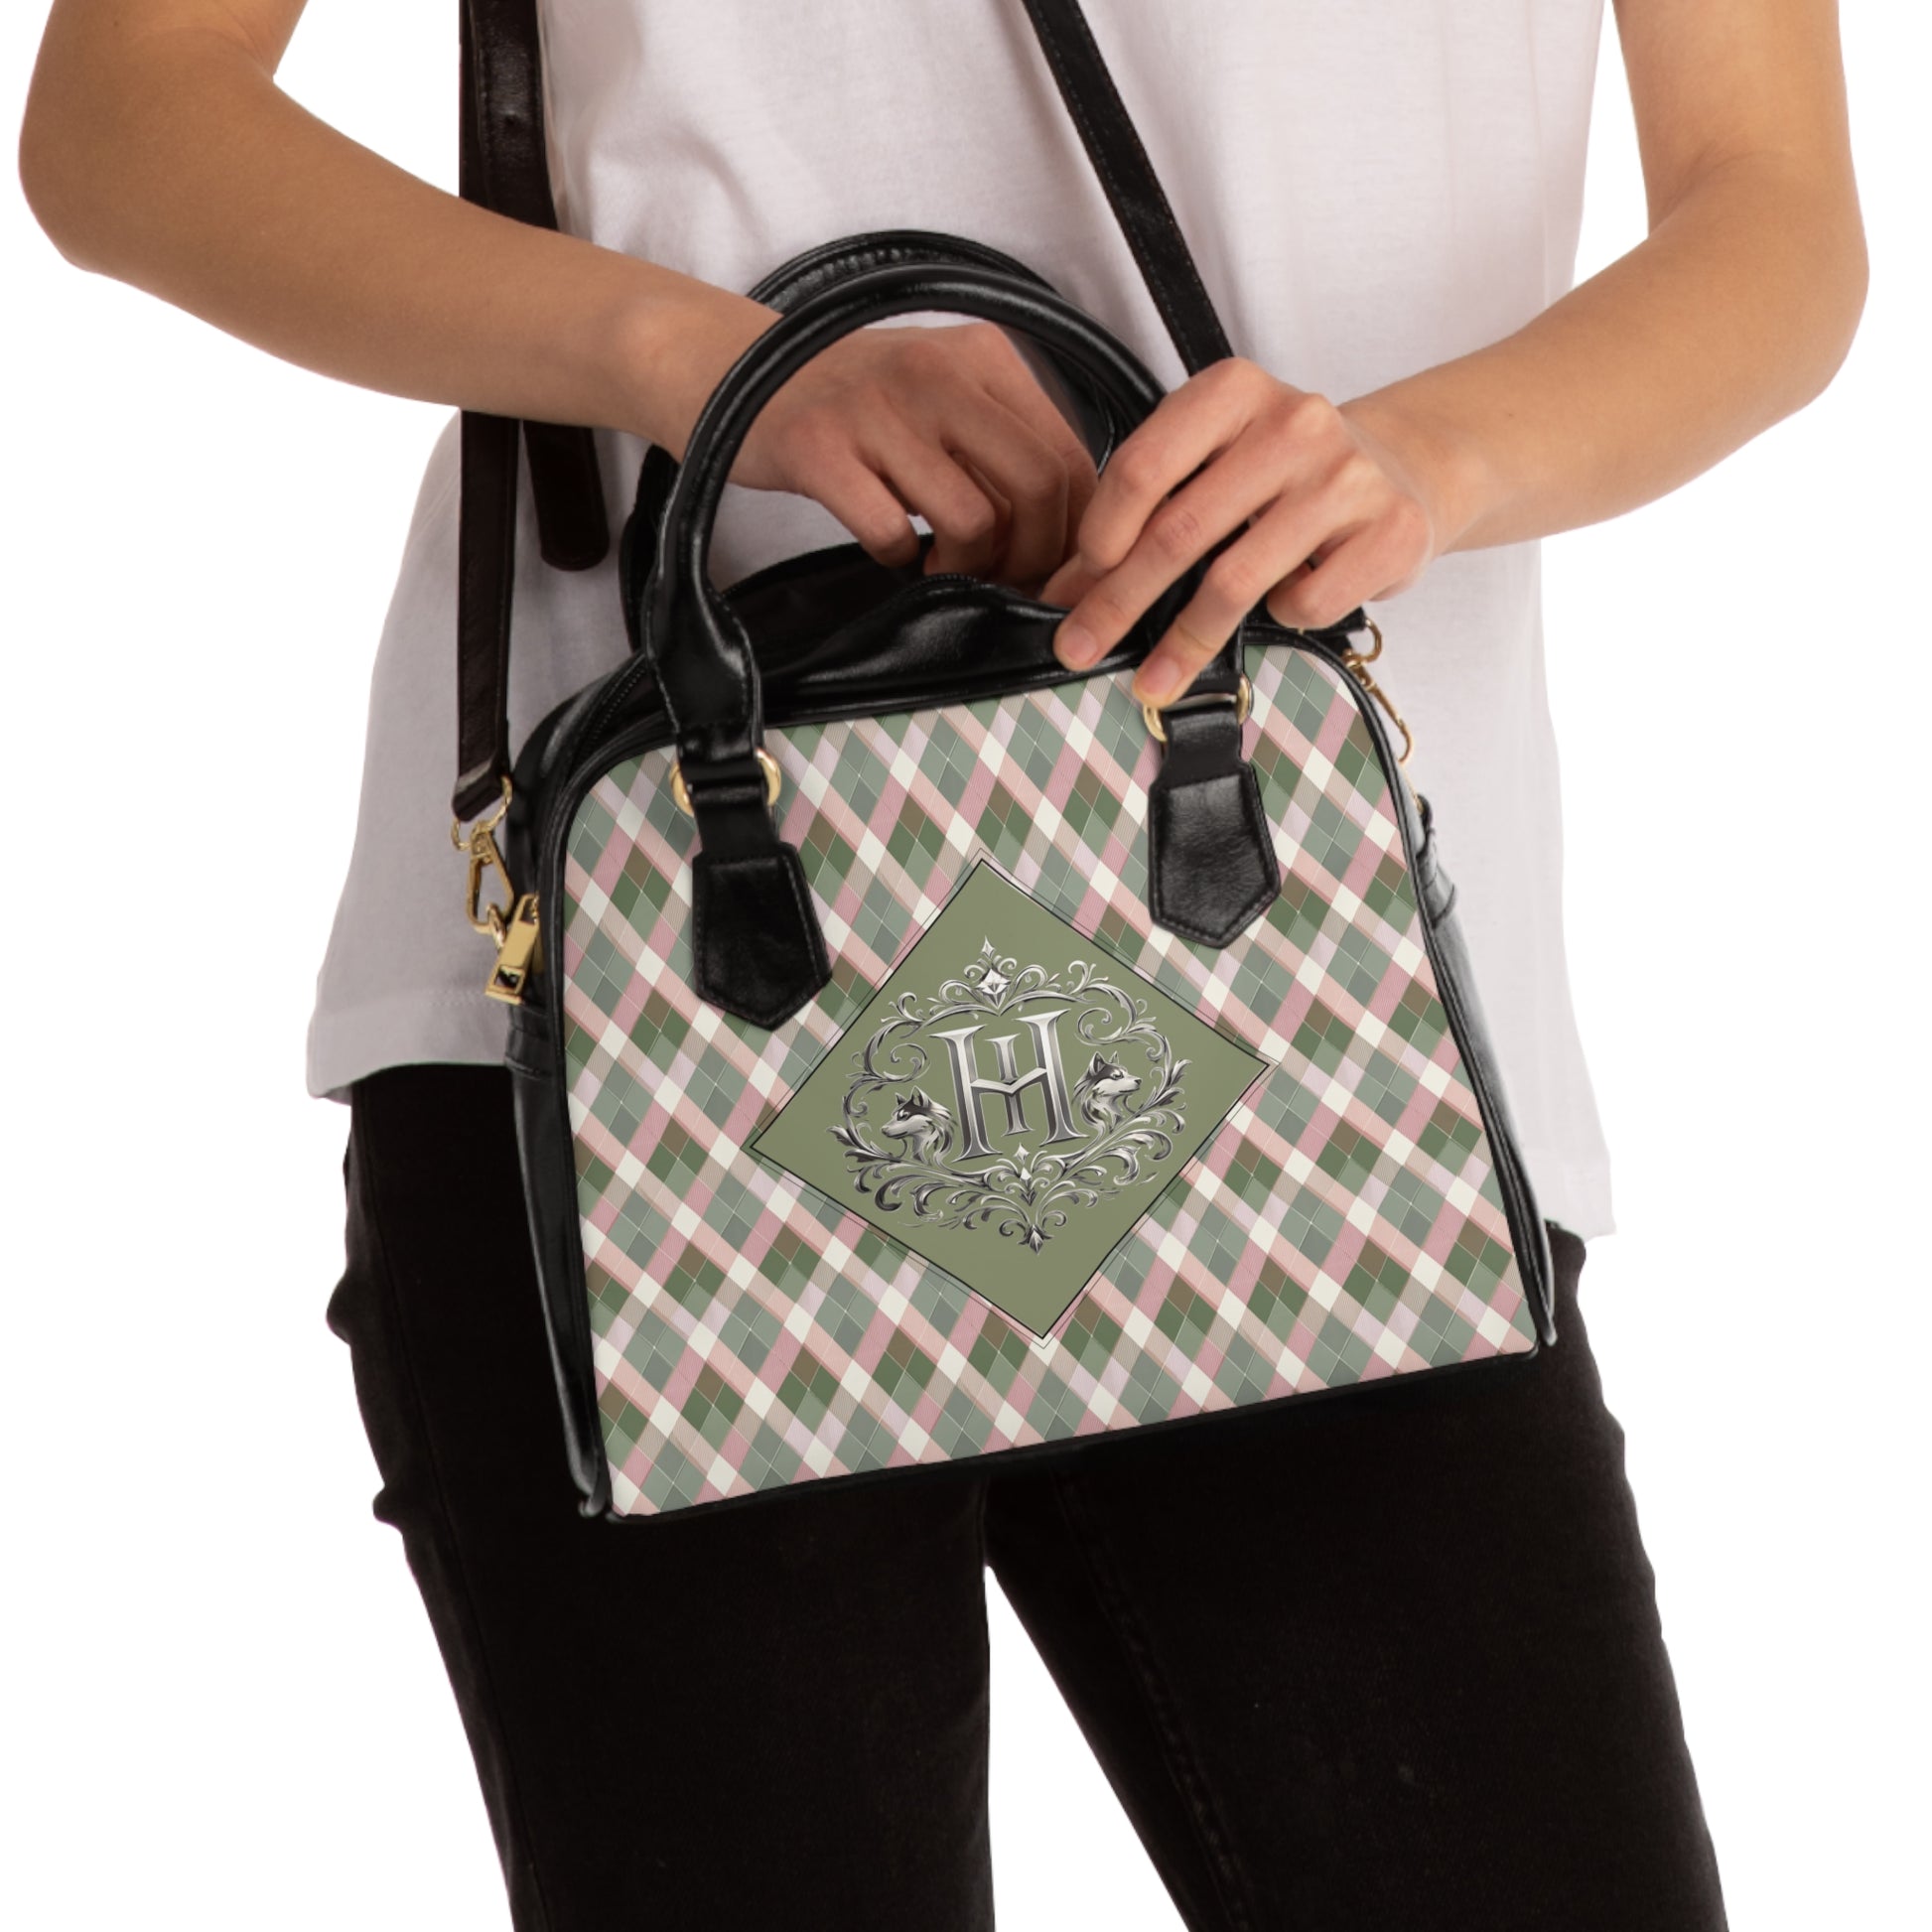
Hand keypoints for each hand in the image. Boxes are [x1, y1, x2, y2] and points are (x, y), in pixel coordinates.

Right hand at [733, 322, 1098, 589]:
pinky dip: (902, 562)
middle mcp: (936, 371)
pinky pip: (893, 535)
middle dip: (1033, 558)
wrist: (738, 371)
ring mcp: (876, 408)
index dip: (1074, 533)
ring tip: (942, 565)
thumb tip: (1069, 533)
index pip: (1068, 455)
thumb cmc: (855, 401)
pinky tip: (895, 551)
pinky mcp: (820, 449)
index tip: (1056, 572)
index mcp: (983, 355)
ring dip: (966, 567)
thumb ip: (1005, 445)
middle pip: (1036, 487)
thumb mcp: (944, 395)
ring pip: (973, 520)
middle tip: (1004, 580)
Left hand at [1042, 359, 1459, 705]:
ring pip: (1236, 581)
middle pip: (1179, 531)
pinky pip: (1304, 603)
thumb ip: (1149, 510)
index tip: (1075, 584)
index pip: (1144, 466)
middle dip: (1120, 602)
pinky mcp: (1391, 530)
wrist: (1404, 469)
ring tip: (1153, 682)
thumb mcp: (1217, 463)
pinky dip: (1280, 618)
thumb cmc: (1287, 475)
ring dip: (1184, 642)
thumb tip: (1069, 592)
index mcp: (1235, 392)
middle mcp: (1294, 423)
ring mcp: (1347, 477)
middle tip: (1080, 649)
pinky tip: (1284, 603)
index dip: (1099, 534)